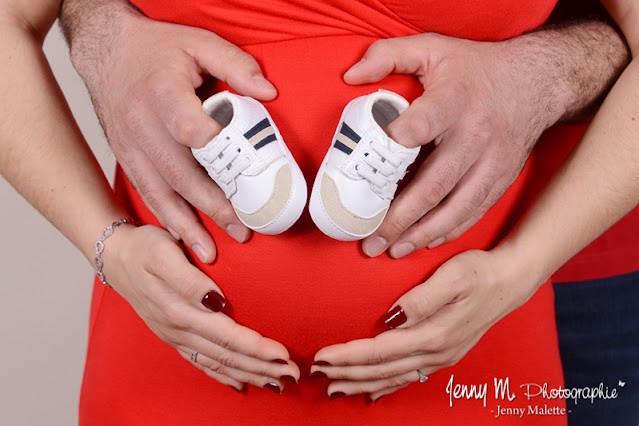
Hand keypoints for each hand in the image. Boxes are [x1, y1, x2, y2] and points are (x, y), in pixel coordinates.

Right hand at [63, 2, 276, 262]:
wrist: (106, 51)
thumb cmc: (155, 47)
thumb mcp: (199, 42)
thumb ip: (235, 64)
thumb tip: (268, 92)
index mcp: (164, 93)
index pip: (192, 130)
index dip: (219, 155)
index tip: (246, 178)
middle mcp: (143, 124)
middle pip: (180, 174)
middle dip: (214, 207)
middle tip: (243, 231)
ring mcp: (130, 144)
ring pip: (160, 192)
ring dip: (187, 224)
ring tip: (210, 252)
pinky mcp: (125, 156)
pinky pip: (144, 192)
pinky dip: (163, 217)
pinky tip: (179, 237)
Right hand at [103, 225, 299, 392]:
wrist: (115, 256)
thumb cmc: (145, 249)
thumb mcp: (164, 253)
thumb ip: (189, 280)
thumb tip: (214, 300)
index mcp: (181, 310)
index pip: (228, 335)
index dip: (257, 348)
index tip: (283, 355)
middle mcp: (179, 329)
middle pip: (227, 354)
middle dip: (262, 367)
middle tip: (292, 375)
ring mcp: (175, 336)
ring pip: (217, 363)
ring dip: (249, 374)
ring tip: (276, 382)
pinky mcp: (173, 337)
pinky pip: (201, 362)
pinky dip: (223, 375)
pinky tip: (240, 383)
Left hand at [311, 250, 535, 400]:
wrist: (509, 281)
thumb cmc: (479, 273)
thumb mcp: (453, 277)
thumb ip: (422, 299)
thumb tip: (393, 316)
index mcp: (432, 334)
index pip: (379, 350)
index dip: (348, 356)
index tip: (322, 356)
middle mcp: (435, 352)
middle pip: (382, 370)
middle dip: (347, 374)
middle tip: (317, 375)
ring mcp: (440, 357)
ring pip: (393, 378)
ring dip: (361, 383)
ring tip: (335, 389)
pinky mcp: (443, 354)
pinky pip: (409, 377)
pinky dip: (386, 386)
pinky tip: (373, 391)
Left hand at [345, 33, 562, 257]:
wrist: (536, 82)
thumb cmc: (474, 68)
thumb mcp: (432, 48)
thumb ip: (389, 55)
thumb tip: (351, 77)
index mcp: (454, 100)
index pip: (423, 124)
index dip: (397, 143)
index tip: (369, 166)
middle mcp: (476, 134)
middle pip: (435, 184)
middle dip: (399, 218)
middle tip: (370, 239)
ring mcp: (492, 161)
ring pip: (456, 207)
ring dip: (422, 234)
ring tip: (393, 250)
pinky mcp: (502, 178)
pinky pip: (474, 211)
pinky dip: (449, 231)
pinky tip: (424, 243)